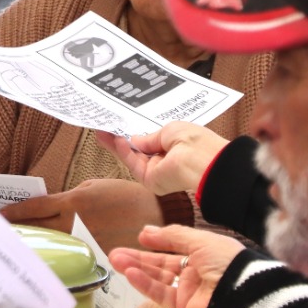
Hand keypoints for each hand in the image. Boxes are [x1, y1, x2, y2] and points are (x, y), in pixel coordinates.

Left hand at [1, 178, 162, 253]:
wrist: (155, 216)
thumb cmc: (126, 196)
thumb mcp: (94, 186)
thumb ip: (70, 197)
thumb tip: (55, 205)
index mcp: (73, 202)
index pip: (36, 207)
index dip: (15, 212)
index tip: (0, 214)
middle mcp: (75, 223)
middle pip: (39, 227)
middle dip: (19, 228)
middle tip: (1, 230)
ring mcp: (84, 241)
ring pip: (53, 242)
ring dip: (38, 241)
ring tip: (20, 242)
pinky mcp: (95, 254)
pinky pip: (72, 252)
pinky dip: (60, 251)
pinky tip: (51, 253)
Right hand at [96, 122, 228, 196]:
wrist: (205, 164)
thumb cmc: (195, 143)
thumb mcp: (169, 131)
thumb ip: (149, 138)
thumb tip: (134, 140)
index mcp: (175, 148)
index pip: (151, 143)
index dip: (135, 135)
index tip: (120, 127)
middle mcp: (165, 162)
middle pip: (137, 151)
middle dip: (120, 141)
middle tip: (105, 130)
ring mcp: (157, 172)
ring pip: (131, 158)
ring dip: (116, 145)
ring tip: (102, 131)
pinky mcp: (151, 180)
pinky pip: (133, 164)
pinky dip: (123, 152)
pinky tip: (115, 139)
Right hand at [108, 224, 244, 307]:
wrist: (242, 292)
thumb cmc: (228, 262)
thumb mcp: (200, 240)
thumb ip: (172, 235)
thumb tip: (147, 230)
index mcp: (203, 254)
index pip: (175, 248)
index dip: (158, 242)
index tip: (140, 236)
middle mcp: (195, 273)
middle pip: (161, 265)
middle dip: (138, 258)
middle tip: (116, 253)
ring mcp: (189, 291)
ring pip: (157, 280)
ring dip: (136, 270)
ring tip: (115, 260)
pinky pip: (160, 295)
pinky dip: (144, 284)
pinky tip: (130, 274)